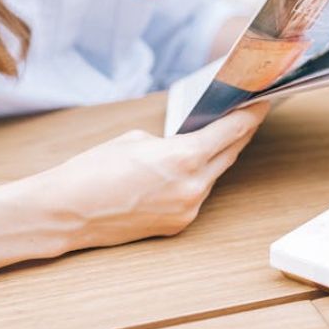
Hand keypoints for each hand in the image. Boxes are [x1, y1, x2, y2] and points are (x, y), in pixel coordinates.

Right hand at [33, 103, 269, 251]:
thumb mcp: (136, 140)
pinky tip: (190, 168)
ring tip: (220, 138)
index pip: (233, 132)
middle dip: (240, 134)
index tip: (263, 102)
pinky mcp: (177, 225)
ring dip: (217, 158)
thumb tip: (189, 145)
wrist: (65, 212)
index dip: (251, 115)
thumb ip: (172, 142)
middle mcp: (192, 187)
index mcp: (184, 158)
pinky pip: (197, 196)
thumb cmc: (93, 170)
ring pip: (214, 176)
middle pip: (230, 154)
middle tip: (249, 116)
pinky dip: (196, 180)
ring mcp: (187, 210)